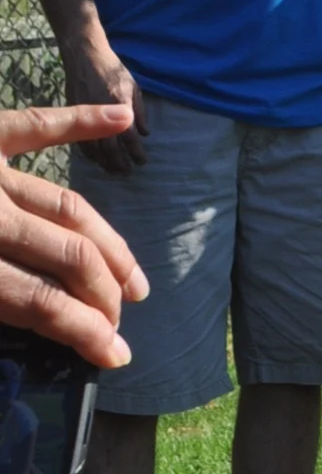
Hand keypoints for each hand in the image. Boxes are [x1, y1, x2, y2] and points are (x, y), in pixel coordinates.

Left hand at [0, 110, 148, 367]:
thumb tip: (50, 328)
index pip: (40, 300)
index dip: (84, 331)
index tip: (114, 355)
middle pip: (68, 255)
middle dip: (103, 295)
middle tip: (118, 321)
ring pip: (67, 204)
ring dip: (108, 242)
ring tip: (133, 279)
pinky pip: (36, 125)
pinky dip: (80, 119)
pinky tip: (121, 118)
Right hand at [57, 61, 148, 175]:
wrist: (85, 56)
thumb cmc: (113, 70)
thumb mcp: (133, 88)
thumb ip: (140, 112)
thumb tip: (145, 134)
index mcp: (118, 105)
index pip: (129, 137)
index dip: (136, 152)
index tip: (142, 162)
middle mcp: (100, 112)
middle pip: (110, 147)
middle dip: (120, 162)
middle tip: (127, 173)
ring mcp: (84, 114)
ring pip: (93, 147)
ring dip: (104, 162)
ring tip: (113, 170)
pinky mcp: (72, 113)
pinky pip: (78, 139)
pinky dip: (88, 153)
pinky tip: (96, 160)